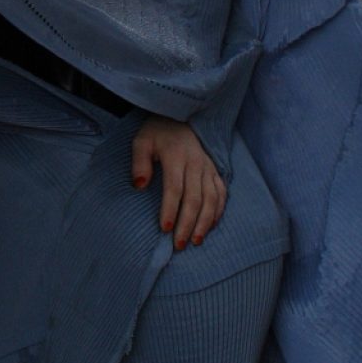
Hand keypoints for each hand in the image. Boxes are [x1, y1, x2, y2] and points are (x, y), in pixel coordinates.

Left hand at [131, 117, 225, 250]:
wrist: (180, 118)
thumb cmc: (157, 133)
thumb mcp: (141, 142)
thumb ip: (139, 162)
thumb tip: (139, 186)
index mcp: (176, 156)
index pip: (175, 188)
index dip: (171, 209)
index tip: (165, 228)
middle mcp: (196, 163)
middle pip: (195, 199)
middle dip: (187, 223)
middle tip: (179, 244)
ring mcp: (208, 168)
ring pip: (211, 199)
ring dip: (205, 222)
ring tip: (195, 241)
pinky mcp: (216, 171)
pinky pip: (221, 194)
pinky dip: (218, 211)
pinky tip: (210, 226)